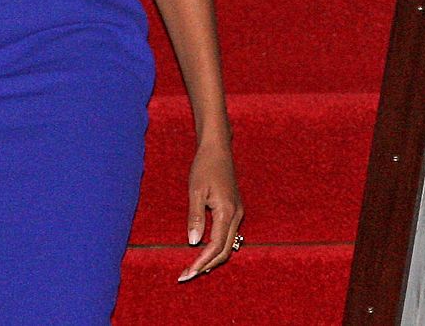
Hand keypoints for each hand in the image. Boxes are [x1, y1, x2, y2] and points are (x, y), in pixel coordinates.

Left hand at [178, 137, 242, 281]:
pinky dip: (217, 247)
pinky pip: (228, 235)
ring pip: (228, 245)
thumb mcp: (195, 191)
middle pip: (224, 250)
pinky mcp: (235, 210)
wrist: (218, 150)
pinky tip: (205, 251)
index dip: (201, 261)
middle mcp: (237, 216)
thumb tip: (193, 242)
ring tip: (194, 269)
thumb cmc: (204, 167)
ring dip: (212, 258)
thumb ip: (195, 217)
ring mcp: (238, 213)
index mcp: (227, 212)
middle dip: (206, 265)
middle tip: (186, 275)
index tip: (187, 272)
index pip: (215, 246)